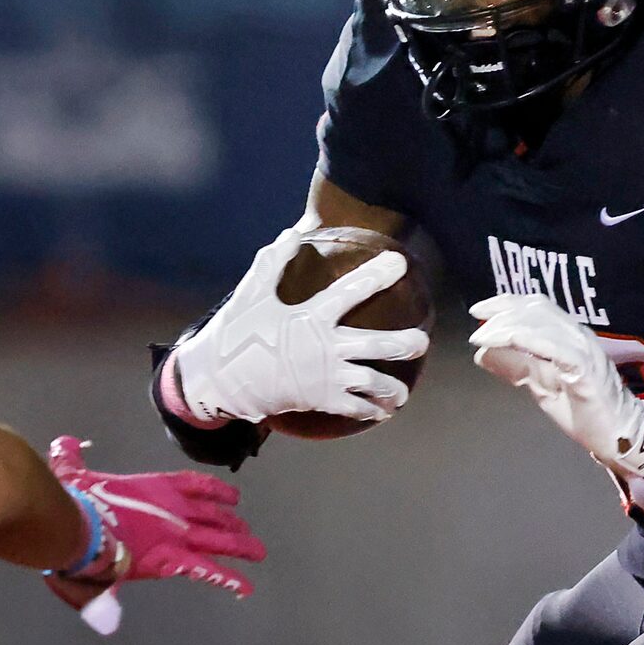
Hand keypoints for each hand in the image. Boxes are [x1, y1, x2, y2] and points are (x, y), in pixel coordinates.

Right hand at [42, 435, 266, 632]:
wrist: (77, 526)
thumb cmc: (74, 502)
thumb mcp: (72, 473)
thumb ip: (71, 458)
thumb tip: (65, 443)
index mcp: (151, 487)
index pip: (191, 484)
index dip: (213, 490)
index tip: (231, 496)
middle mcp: (172, 508)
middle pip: (210, 515)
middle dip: (229, 522)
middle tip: (244, 527)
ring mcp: (175, 533)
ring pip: (217, 539)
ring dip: (239, 545)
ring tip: (258, 552)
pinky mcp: (171, 559)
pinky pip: (207, 570)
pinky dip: (227, 579)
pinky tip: (246, 588)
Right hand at [168, 229, 429, 425]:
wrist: (221, 381)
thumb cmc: (238, 334)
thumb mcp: (252, 294)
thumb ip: (273, 262)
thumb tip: (291, 232)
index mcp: (311, 318)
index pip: (351, 292)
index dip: (377, 276)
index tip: (400, 264)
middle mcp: (326, 348)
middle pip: (378, 345)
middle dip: (406, 343)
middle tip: (422, 341)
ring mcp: (327, 377)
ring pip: (374, 382)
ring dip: (394, 389)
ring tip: (402, 393)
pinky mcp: (322, 400)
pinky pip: (356, 408)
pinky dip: (373, 411)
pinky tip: (383, 412)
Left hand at [467, 294, 643, 478]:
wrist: (618, 436)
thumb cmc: (583, 410)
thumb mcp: (541, 385)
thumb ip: (517, 367)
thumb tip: (481, 354)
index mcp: (568, 336)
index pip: (536, 307)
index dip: (506, 303)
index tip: (479, 310)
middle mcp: (578, 336)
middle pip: (538, 310)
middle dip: (503, 313)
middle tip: (478, 326)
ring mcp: (585, 351)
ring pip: (545, 325)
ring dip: (510, 327)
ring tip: (484, 337)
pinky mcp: (587, 371)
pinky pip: (558, 349)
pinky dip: (531, 341)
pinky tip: (511, 342)